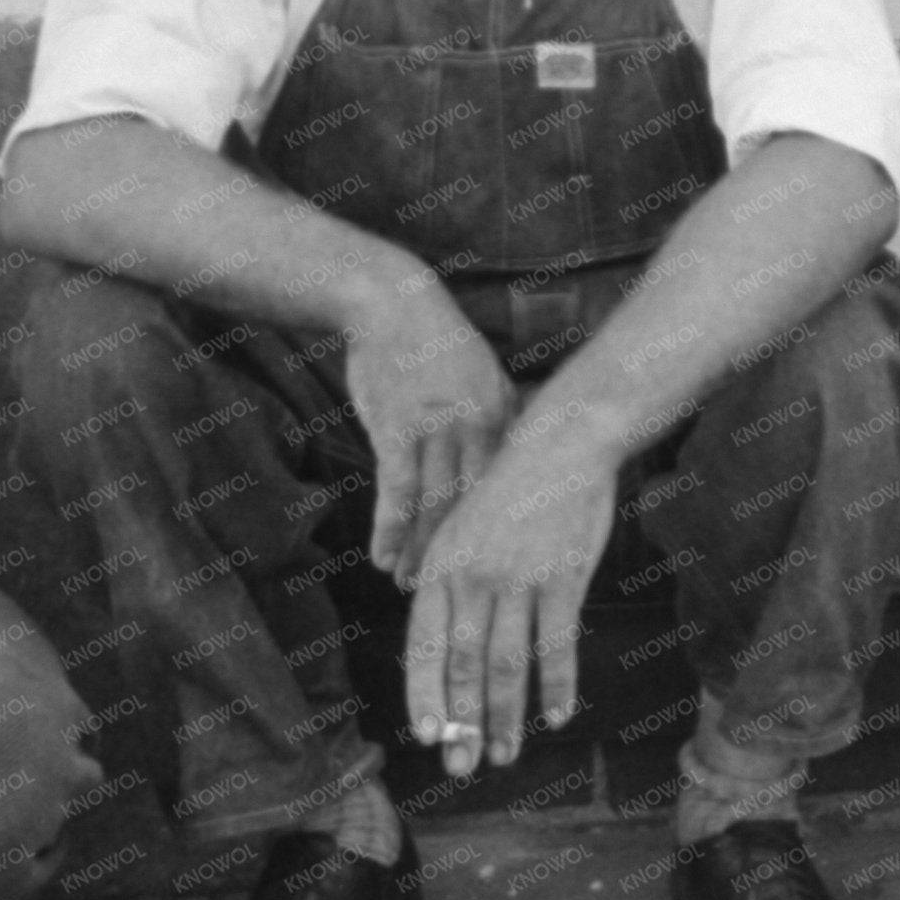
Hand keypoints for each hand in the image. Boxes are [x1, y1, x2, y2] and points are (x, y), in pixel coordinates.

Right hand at [344, 281, 516, 581]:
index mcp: (502, 416)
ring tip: (408, 585)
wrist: (393, 302)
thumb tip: (517, 462)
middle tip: (451, 597)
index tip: (495, 571)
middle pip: (474, 507)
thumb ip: (499, 422)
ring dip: (420, 552)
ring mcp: (436, 426)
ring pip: (435, 506)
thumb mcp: (482, 378)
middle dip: (461, 556)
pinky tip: (382, 557)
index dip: (500, 535)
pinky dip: (389, 529)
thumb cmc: (436, 346)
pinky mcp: (397, 426)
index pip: (508, 488)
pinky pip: (396, 490)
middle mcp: (476, 425)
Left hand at [401, 431, 618, 778]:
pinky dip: (557, 685)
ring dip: (506, 718)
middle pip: (463, 666)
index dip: (425, 697)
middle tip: (464, 768)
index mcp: (441, 568)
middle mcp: (473, 578)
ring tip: (506, 755)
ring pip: (508, 664)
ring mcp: (519, 579)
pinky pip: (557, 645)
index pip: (422, 647)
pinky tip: (558, 716)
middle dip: (464, 725)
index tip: (430, 739)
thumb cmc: (510, 490)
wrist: (562, 443)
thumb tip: (440, 648)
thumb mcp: (462, 531)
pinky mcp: (564, 578)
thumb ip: (449, 586)